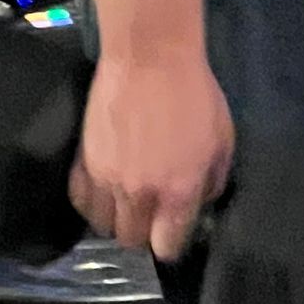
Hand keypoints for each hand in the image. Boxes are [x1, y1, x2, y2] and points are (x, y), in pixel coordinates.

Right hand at [71, 50, 233, 260]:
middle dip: (143, 232)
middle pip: (131, 240)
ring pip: (102, 225)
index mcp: (178, 191)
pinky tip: (104, 190)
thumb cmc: (195, 94)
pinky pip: (80, 201)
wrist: (151, 57)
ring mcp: (107, 179)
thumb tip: (199, 203)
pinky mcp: (83, 161)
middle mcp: (140, 193)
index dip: (171, 243)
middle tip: (151, 212)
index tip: (173, 232)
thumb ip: (212, 181)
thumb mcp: (223, 139)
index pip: (166, 246)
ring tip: (127, 201)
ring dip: (116, 219)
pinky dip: (91, 201)